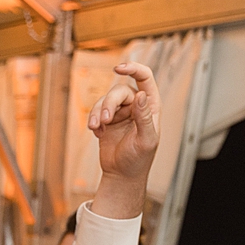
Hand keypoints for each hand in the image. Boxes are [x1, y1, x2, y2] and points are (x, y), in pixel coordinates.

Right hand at [88, 62, 160, 183]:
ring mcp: (120, 111)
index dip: (133, 69)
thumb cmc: (139, 160)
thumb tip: (140, 95)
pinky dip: (94, 120)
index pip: (145, 78)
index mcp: (151, 106)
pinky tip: (96, 133)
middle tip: (104, 121)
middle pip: (119, 91)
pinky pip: (96, 110)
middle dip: (109, 104)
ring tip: (95, 128)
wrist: (122, 175)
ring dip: (97, 112)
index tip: (118, 68)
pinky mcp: (107, 119)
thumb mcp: (145, 140)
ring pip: (105, 100)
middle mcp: (136, 105)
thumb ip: (144, 117)